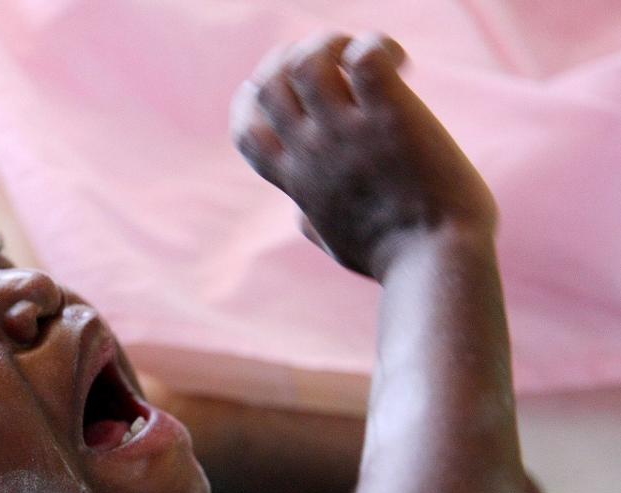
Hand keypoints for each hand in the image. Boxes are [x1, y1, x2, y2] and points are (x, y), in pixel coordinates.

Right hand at [229, 33, 496, 280]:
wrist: (435, 262)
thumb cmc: (392, 258)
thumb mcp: (334, 242)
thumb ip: (311, 222)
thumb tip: (301, 217)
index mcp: (296, 181)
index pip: (244, 131)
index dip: (255, 102)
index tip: (292, 96)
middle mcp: (311, 151)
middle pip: (268, 84)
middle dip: (294, 60)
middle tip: (336, 64)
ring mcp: (346, 132)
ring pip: (306, 61)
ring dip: (332, 44)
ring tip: (366, 55)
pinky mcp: (390, 116)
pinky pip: (364, 56)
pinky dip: (376, 45)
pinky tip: (402, 62)